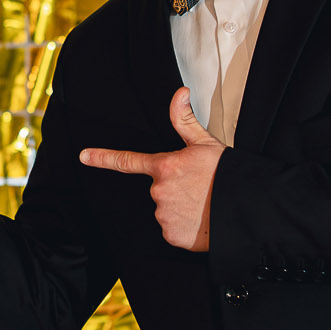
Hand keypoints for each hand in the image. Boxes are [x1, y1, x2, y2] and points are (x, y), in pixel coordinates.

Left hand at [79, 88, 224, 251]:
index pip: (128, 161)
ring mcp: (164, 215)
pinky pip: (172, 230)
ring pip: (166, 210)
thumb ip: (185, 120)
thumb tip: (179, 93)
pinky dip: (185, 227)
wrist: (246, 209)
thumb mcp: (206, 143)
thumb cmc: (228, 175)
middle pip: (159, 189)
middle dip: (175, 188)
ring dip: (180, 208)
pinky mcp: (172, 236)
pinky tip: (201, 220)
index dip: (103, 158)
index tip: (84, 156)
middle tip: (199, 188)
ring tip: (203, 204)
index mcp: (165, 166)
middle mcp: (160, 191)